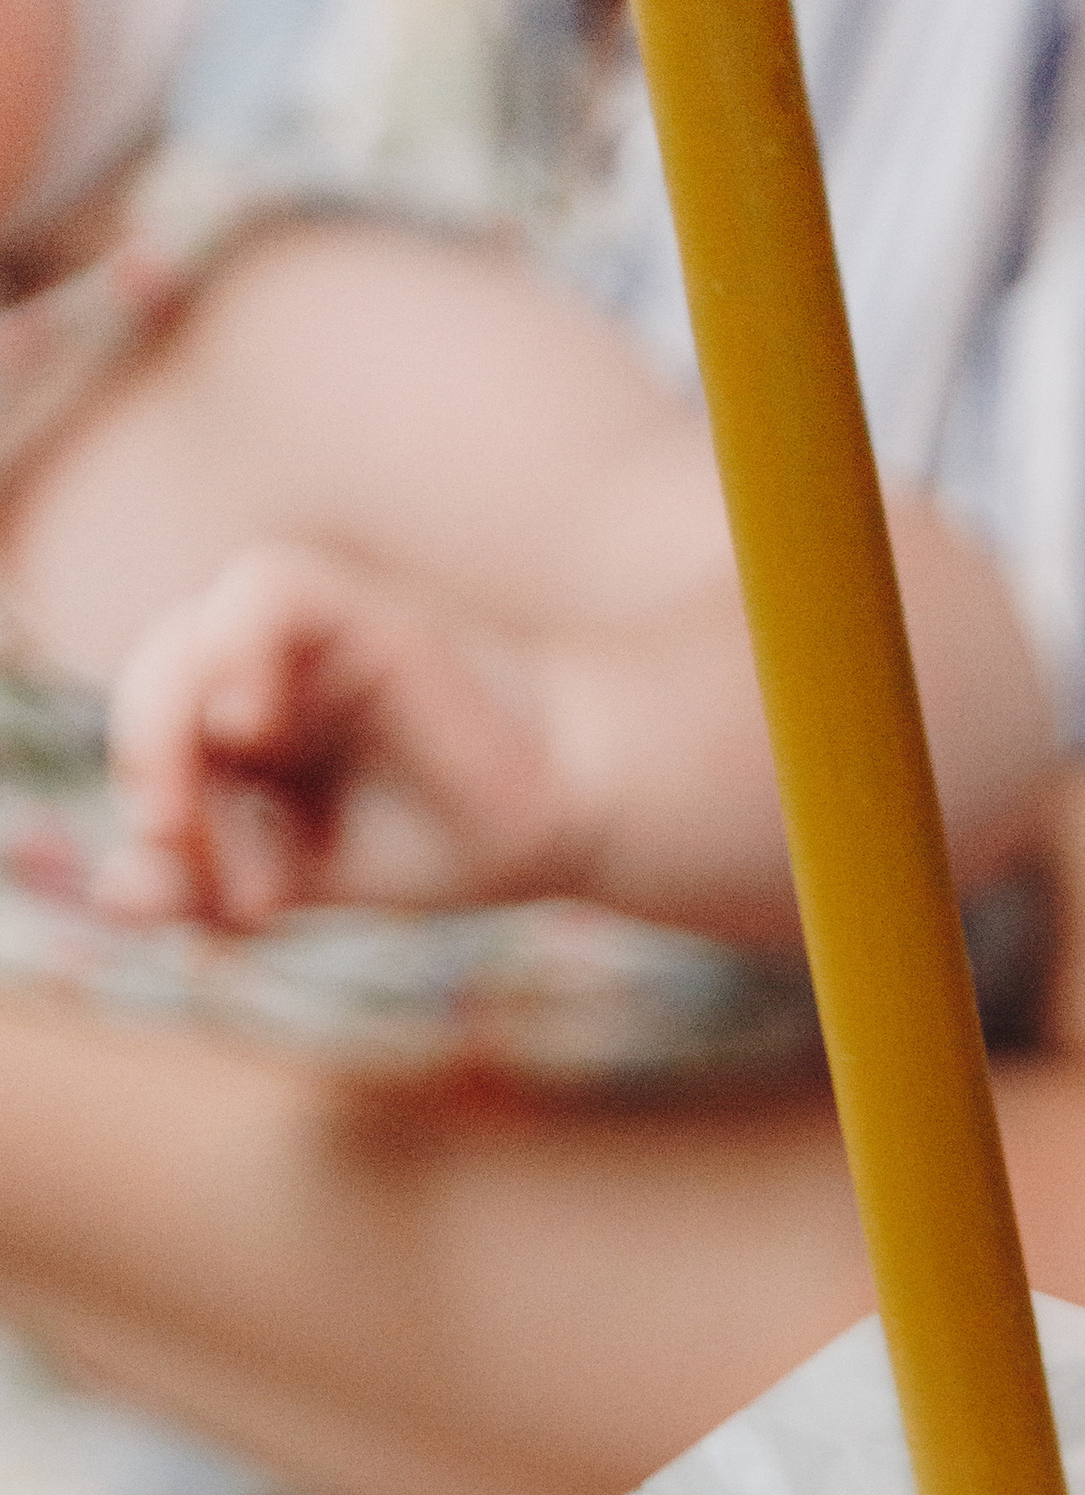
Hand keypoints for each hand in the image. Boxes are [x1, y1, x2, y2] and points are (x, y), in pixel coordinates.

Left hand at [99, 543, 583, 931]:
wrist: (563, 816)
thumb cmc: (443, 839)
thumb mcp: (308, 878)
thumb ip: (210, 884)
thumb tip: (112, 894)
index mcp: (238, 726)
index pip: (151, 750)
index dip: (159, 817)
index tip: (227, 904)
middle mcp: (258, 667)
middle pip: (153, 691)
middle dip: (149, 770)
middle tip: (173, 839)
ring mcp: (303, 634)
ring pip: (187, 639)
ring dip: (167, 725)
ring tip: (199, 804)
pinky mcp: (354, 606)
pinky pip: (263, 590)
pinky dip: (236, 648)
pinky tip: (249, 722)